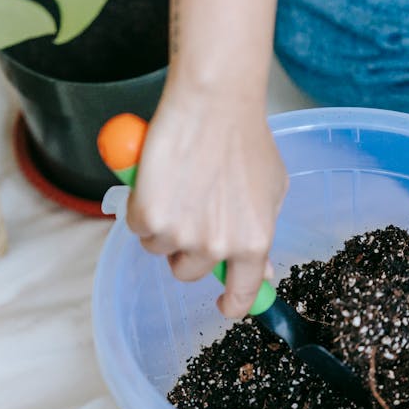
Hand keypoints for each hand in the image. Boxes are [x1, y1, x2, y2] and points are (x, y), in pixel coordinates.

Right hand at [125, 80, 287, 317]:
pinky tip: (156, 180)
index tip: (225, 305)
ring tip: (175, 187)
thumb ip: (262, 235)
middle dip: (185, 249)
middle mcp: (217, 246)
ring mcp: (182, 234)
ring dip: (161, 225)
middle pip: (188, 272)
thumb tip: (262, 272)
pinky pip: (137, 228)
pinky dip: (140, 206)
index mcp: (253, 244)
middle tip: (189, 211)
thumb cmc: (245, 140)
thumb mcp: (271, 192)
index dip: (232, 304)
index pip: (241, 295)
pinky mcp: (150, 217)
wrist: (214, 103)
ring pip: (159, 249)